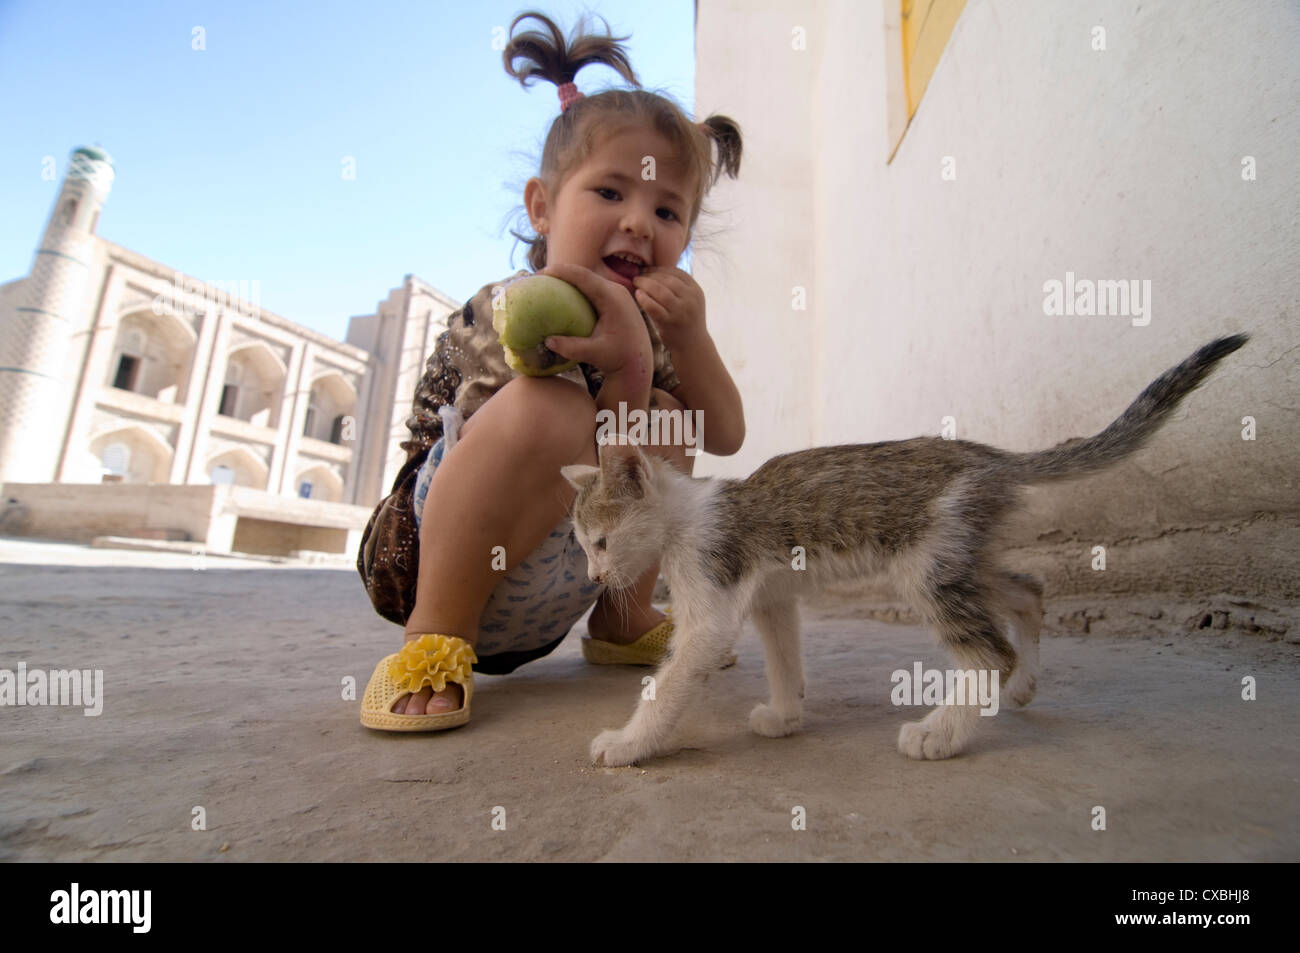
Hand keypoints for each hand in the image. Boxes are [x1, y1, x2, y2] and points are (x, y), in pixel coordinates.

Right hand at [538, 263, 651, 381]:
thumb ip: (572, 347)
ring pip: (589, 280)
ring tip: (546, 282)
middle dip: (561, 272)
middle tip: (538, 276)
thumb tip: (547, 340)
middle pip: (585, 274)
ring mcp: (618, 294)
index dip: (561, 271)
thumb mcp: (595, 354)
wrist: (639, 363)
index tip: (541, 272)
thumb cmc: (618, 359)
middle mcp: (617, 291)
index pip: (583, 277)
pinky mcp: (616, 300)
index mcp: (613, 298)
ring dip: (569, 279)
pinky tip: (561, 296)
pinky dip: (576, 289)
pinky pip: (593, 289)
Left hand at [631, 266, 705, 349]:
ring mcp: (681, 311)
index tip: (646, 270)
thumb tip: (654, 271)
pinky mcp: (670, 323)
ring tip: (636, 282)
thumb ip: (679, 287)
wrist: (693, 346)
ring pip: (660, 291)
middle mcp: (691, 299)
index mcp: (696, 291)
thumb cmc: (685, 321)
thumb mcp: (690, 301)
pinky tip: (638, 295)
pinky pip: (654, 307)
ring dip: (645, 284)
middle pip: (667, 280)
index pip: (676, 272)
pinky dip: (644, 299)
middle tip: (637, 276)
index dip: (658, 269)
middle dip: (650, 275)